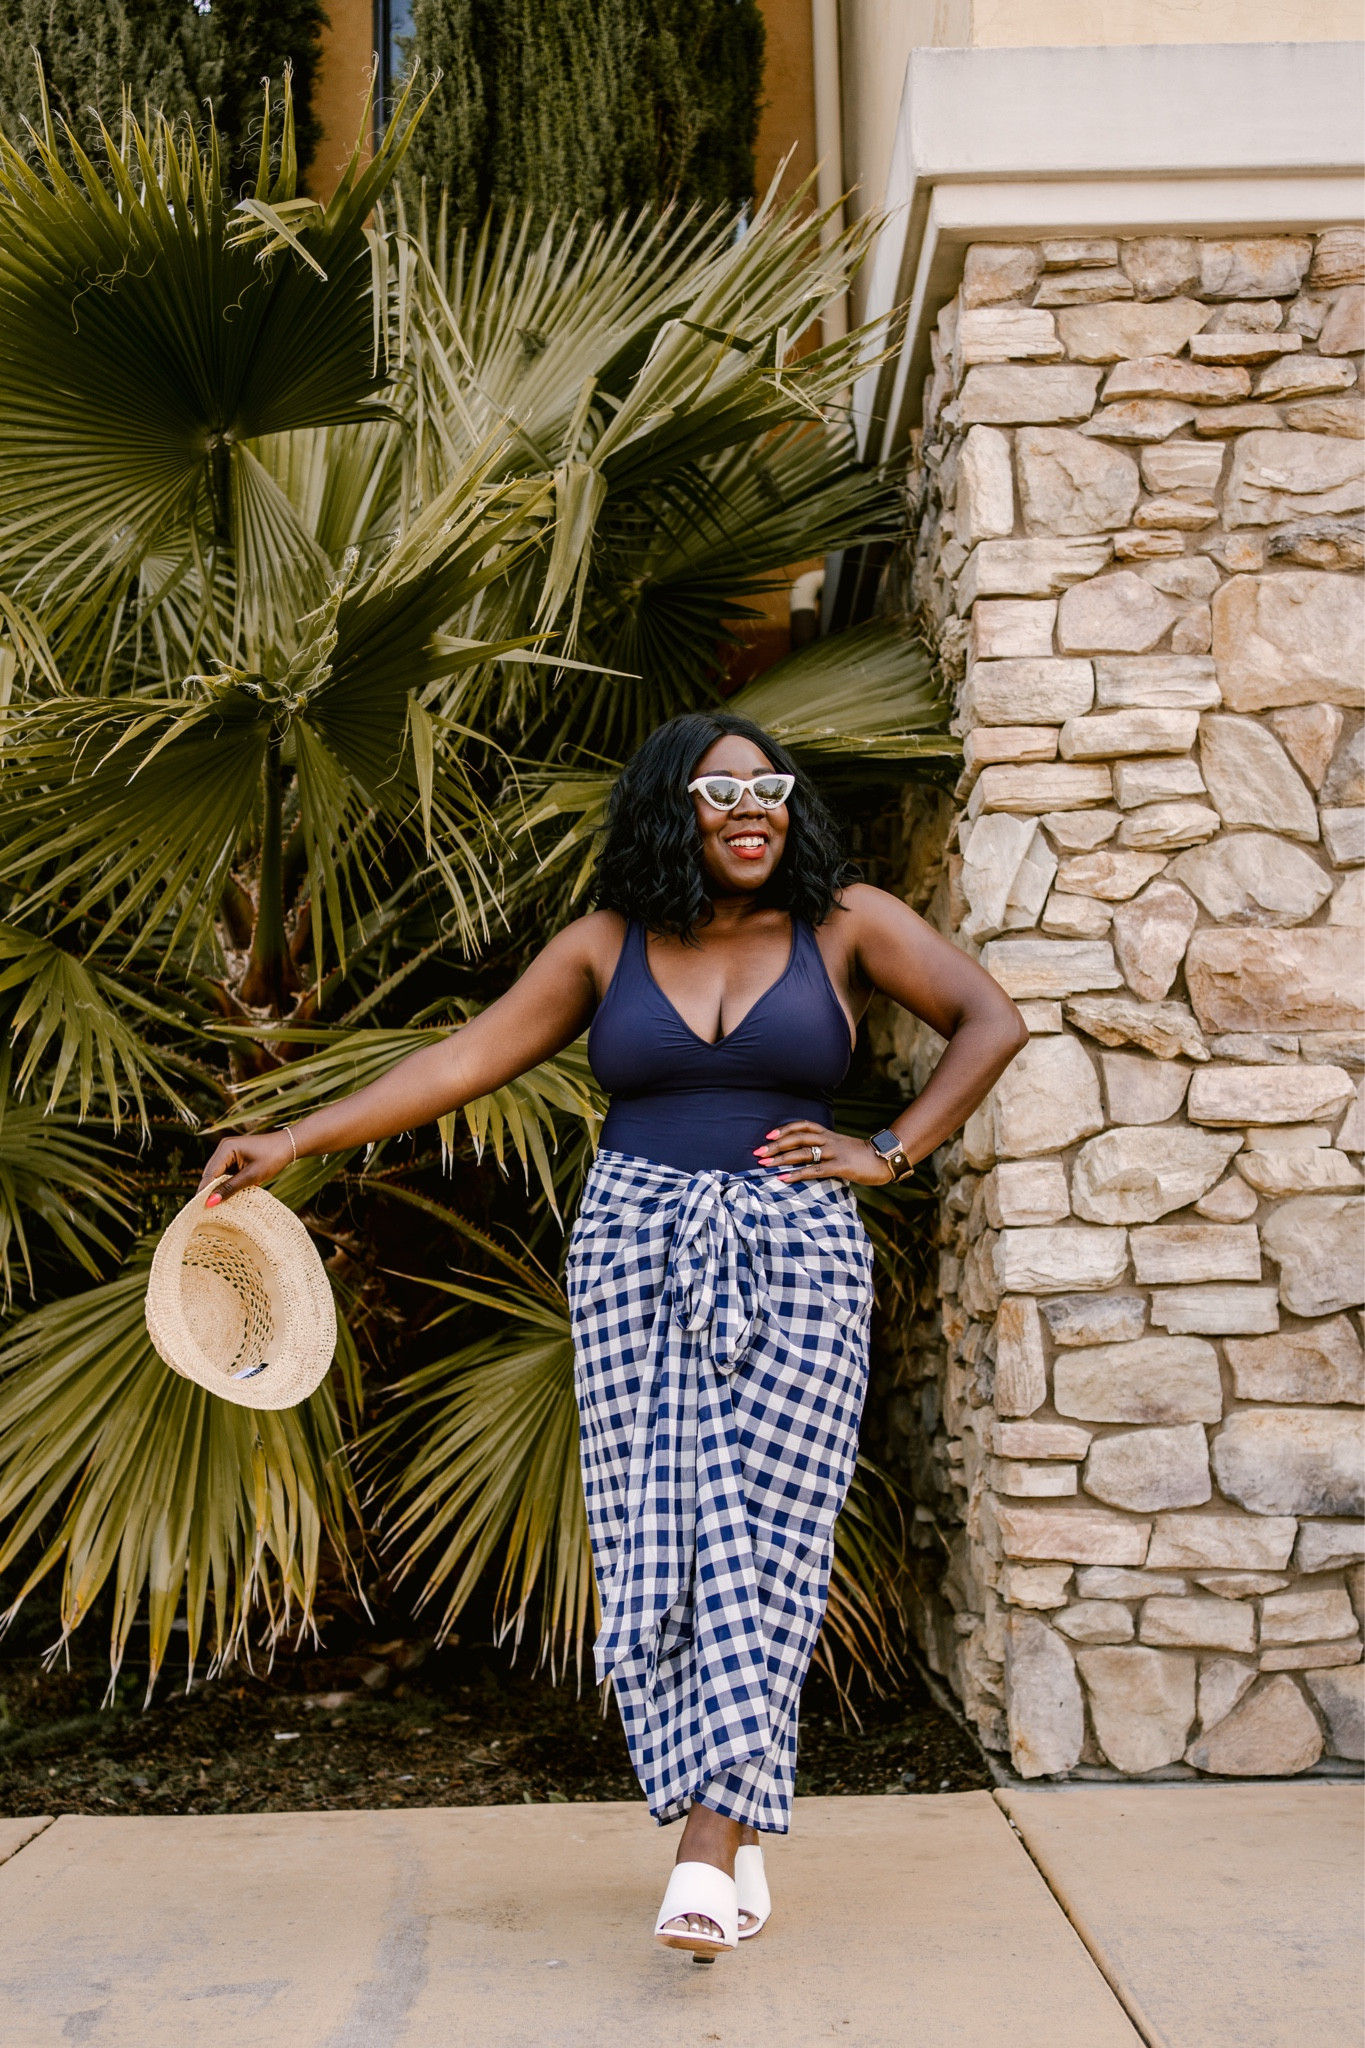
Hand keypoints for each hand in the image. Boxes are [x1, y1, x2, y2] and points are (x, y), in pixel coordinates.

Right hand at [196, 1130, 295, 1204]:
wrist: (288, 1146)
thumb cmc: (272, 1158)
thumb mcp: (251, 1176)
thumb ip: (230, 1188)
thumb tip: (210, 1202)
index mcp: (226, 1148)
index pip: (210, 1173)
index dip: (204, 1191)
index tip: (200, 1208)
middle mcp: (224, 1147)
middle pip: (211, 1173)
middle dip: (209, 1191)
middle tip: (205, 1211)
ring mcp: (228, 1151)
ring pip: (218, 1174)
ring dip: (218, 1188)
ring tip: (215, 1207)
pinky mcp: (234, 1156)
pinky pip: (226, 1172)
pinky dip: (226, 1183)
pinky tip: (227, 1196)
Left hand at [753, 1121, 895, 1186]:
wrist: (886, 1159)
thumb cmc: (863, 1156)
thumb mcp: (842, 1148)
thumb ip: (827, 1149)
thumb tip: (809, 1156)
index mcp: (829, 1134)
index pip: (802, 1126)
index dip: (784, 1129)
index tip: (768, 1135)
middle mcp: (829, 1140)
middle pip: (797, 1137)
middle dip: (776, 1145)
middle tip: (758, 1152)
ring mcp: (835, 1152)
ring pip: (803, 1152)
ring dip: (781, 1158)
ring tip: (764, 1164)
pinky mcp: (841, 1166)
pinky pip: (815, 1170)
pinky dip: (797, 1174)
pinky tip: (784, 1179)